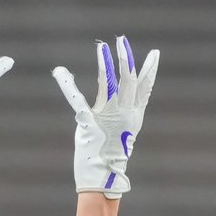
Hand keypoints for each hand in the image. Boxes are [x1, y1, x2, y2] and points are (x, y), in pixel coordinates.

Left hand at [52, 36, 159, 197]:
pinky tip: (60, 73)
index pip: (146, 87)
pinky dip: (67, 86)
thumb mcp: (125, 131)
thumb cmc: (112, 153)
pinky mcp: (88, 122)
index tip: (155, 53)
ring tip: (102, 47)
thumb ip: (125, 112)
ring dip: (105, 63)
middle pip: (128, 80)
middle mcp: (124, 113)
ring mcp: (107, 116)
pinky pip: (77, 100)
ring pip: (109, 83)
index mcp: (134, 115)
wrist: (105, 175)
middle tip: (122, 40)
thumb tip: (126, 99)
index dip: (150, 70)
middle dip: (125, 58)